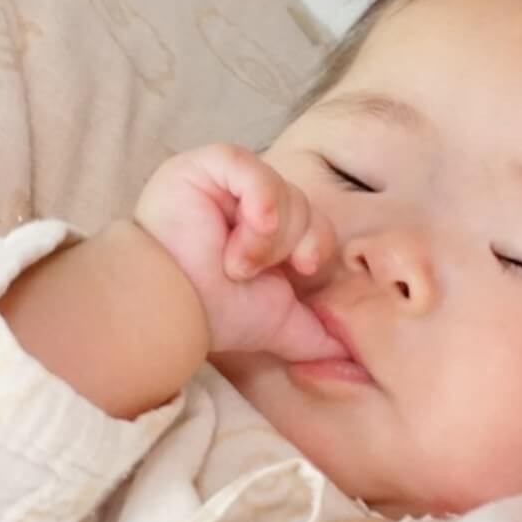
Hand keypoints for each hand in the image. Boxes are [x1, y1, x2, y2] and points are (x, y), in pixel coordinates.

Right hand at [134, 144, 343, 363]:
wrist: (169, 312)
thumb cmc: (211, 314)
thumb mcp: (279, 324)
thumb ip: (317, 334)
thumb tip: (352, 356)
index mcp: (266, 232)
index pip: (315, 222)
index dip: (316, 245)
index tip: (301, 272)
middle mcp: (247, 202)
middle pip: (303, 203)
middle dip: (288, 245)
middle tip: (248, 273)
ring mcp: (225, 181)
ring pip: (283, 189)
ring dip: (266, 236)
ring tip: (234, 263)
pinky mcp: (204, 165)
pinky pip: (251, 167)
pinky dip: (261, 201)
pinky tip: (246, 231)